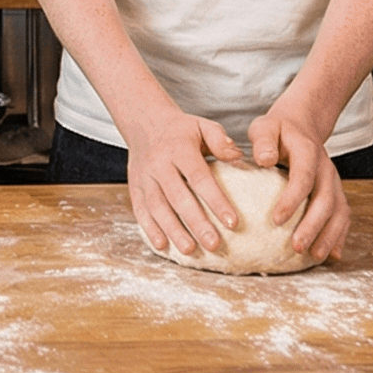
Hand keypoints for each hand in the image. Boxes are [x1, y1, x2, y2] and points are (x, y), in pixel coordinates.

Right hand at [121, 110, 242, 258]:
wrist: (144, 122)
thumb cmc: (181, 130)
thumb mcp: (202, 126)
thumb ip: (220, 140)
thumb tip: (238, 157)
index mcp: (179, 149)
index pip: (199, 177)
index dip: (216, 200)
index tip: (233, 222)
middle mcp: (159, 164)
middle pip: (178, 197)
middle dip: (196, 222)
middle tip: (214, 244)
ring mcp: (144, 177)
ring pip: (158, 207)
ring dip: (173, 230)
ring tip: (190, 250)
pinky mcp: (134, 187)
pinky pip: (140, 210)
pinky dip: (149, 229)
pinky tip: (162, 245)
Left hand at [248, 108, 351, 260]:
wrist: (301, 124)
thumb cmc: (278, 130)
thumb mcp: (265, 127)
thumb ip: (263, 141)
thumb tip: (264, 159)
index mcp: (307, 151)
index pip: (303, 176)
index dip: (292, 199)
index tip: (276, 220)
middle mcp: (326, 168)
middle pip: (326, 199)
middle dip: (313, 225)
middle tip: (296, 246)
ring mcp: (334, 181)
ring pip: (339, 210)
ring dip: (329, 235)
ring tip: (315, 255)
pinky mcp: (336, 192)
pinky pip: (343, 215)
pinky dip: (340, 235)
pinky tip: (332, 254)